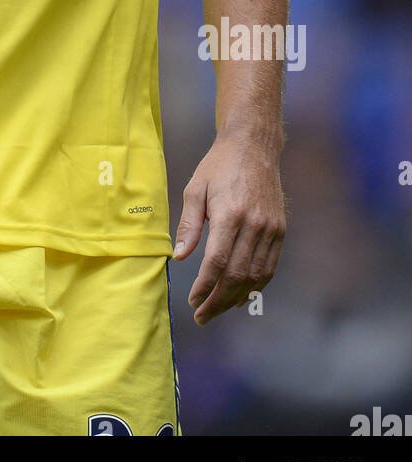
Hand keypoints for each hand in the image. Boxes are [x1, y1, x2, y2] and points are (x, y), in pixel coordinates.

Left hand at [172, 133, 285, 324]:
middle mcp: (254, 224)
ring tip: (217, 309)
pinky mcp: (280, 230)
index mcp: (230, 213)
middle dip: (218, 300)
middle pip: (237, 275)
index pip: (218, 262)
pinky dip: (256, 286)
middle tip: (202, 315)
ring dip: (236, 298)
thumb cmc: (218, 166)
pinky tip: (240, 296)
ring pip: (256, 276)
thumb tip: (180, 256)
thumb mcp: (195, 188)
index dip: (205, 286)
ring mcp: (271, 229)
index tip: (192, 300)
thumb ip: (189, 224)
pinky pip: (269, 267)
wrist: (254, 146)